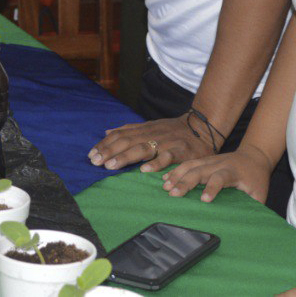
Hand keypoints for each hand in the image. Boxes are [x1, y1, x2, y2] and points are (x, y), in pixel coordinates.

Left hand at [88, 116, 216, 172]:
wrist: (204, 126)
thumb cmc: (174, 130)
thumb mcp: (150, 126)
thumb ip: (129, 129)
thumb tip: (107, 131)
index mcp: (144, 129)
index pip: (120, 135)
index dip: (105, 144)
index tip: (91, 154)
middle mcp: (153, 134)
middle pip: (128, 141)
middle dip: (110, 151)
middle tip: (95, 161)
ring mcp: (167, 142)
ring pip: (143, 148)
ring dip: (125, 157)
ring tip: (111, 166)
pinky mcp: (182, 151)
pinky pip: (168, 157)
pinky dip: (156, 163)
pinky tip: (144, 170)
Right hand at [161, 146, 272, 201]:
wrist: (254, 156)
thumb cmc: (256, 179)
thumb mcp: (259, 193)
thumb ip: (251, 206)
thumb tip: (244, 225)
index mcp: (234, 172)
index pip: (221, 178)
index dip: (212, 188)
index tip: (204, 201)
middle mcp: (219, 164)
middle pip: (200, 170)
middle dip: (185, 182)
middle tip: (173, 194)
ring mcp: (210, 160)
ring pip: (190, 165)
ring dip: (177, 175)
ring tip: (165, 187)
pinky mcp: (204, 160)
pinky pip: (187, 164)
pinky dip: (175, 170)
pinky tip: (165, 178)